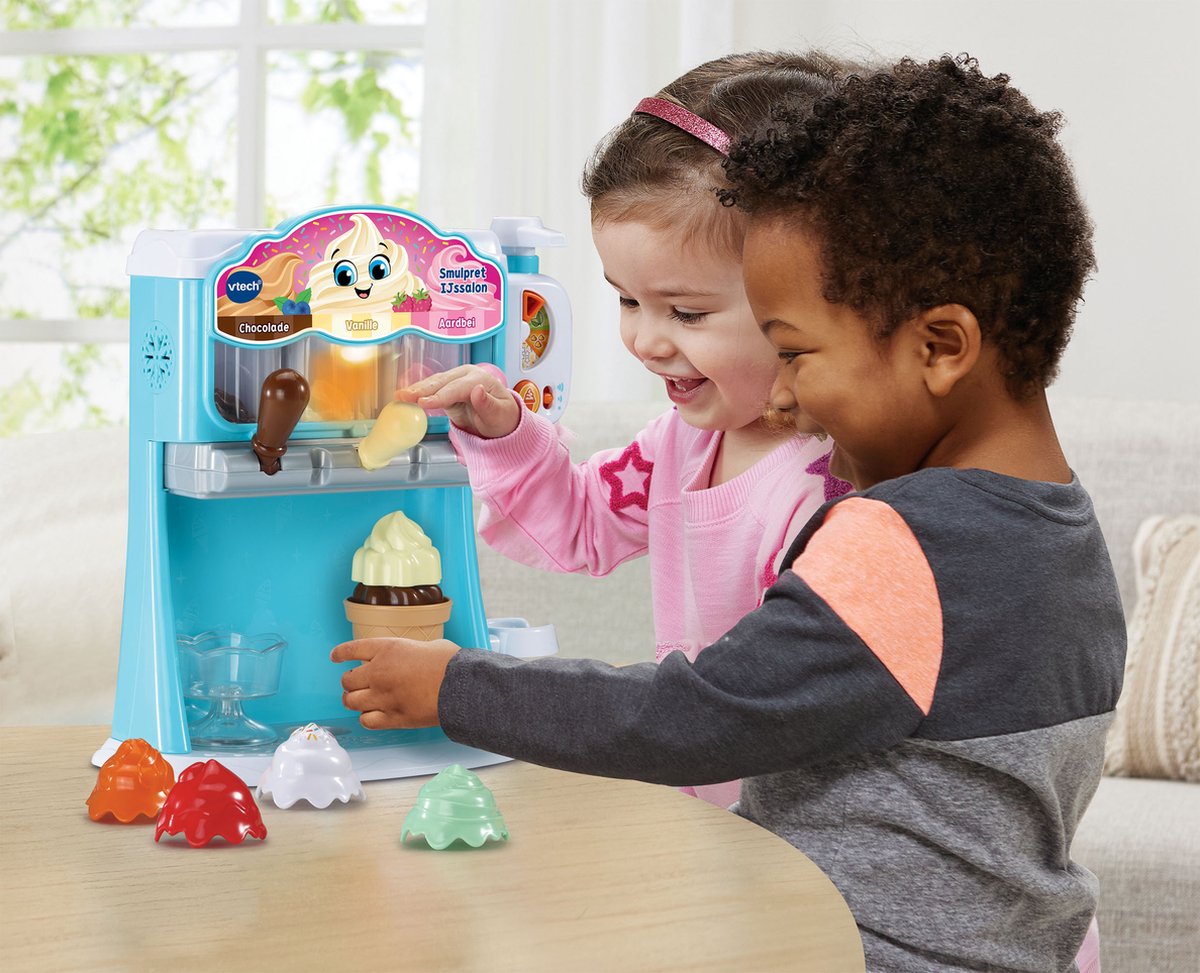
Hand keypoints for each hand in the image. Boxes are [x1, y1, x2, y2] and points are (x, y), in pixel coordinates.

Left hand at [331, 637, 459, 729]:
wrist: (460, 686)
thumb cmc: (449, 663)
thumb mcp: (427, 645)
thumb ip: (410, 652)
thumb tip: (412, 657)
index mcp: (387, 649)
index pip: (351, 650)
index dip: (340, 654)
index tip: (336, 657)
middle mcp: (378, 672)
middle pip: (347, 680)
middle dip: (350, 682)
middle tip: (356, 684)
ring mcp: (383, 696)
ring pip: (351, 701)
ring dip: (354, 700)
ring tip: (360, 700)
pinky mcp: (392, 717)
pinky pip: (366, 720)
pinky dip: (367, 718)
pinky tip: (372, 715)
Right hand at [396, 364, 519, 438]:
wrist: (502, 421)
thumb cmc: (503, 418)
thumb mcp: (500, 415)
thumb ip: (488, 404)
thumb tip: (477, 390)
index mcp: (480, 378)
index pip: (457, 387)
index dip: (440, 395)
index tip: (424, 404)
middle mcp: (466, 376)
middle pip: (442, 382)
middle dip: (422, 389)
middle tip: (404, 396)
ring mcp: (455, 381)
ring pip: (433, 384)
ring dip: (416, 389)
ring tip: (399, 396)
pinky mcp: (447, 390)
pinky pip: (430, 390)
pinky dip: (418, 393)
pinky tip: (404, 397)